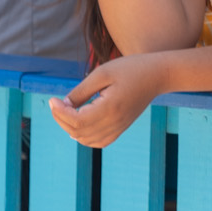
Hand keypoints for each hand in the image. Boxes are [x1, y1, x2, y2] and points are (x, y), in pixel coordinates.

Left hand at [49, 52, 169, 147]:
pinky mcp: (121, 128)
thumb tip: (62, 105)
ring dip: (71, 129)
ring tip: (66, 112)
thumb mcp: (103, 73)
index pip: (77, 121)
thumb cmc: (131, 68)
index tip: (52, 99)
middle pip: (78, 132)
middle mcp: (114, 122)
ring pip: (86, 140)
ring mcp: (119, 127)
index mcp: (110, 108)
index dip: (59, 113)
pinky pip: (98, 142)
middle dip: (61, 119)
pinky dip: (84, 137)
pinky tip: (80, 124)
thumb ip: (81, 91)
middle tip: (56, 103)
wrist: (159, 74)